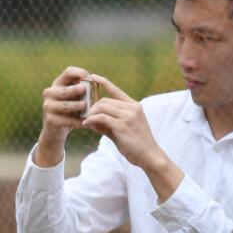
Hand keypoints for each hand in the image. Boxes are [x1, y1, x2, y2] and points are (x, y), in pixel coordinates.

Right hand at [36, 66, 92, 165]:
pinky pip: (66, 120)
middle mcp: (50, 93)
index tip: (91, 79)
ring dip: (76, 106)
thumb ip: (83, 90)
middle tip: (85, 90)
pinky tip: (86, 124)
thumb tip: (96, 82)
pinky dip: (77, 122)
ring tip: (85, 107)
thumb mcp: (75, 97)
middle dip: (75, 90)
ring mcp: (48, 106)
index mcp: (58, 84)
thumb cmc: (70, 110)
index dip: (80, 73)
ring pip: (65, 106)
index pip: (69, 72)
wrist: (56, 130)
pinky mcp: (50, 120)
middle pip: (64, 89)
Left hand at [84, 74, 183, 201]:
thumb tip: (91, 121)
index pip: (116, 90)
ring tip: (85, 121)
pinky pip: (101, 117)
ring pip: (102, 107)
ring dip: (90, 114)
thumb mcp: (120, 130)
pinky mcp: (123, 125)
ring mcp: (128, 116)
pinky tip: (86, 125)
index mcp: (133, 106)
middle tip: (83, 116)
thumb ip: (106, 124)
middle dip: (92, 107)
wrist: (149, 155)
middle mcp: (132, 107)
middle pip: (105, 100)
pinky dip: (91, 120)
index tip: (92, 77)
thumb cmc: (135, 144)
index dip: (103, 82)